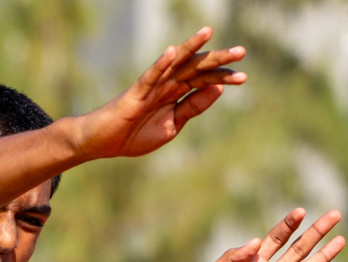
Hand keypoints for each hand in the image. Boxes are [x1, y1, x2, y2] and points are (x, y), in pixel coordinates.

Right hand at [76, 27, 245, 159]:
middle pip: (194, 67)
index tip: (243, 77)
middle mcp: (166, 84)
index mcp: (176, 93)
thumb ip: (193, 107)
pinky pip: (149, 76)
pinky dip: (160, 64)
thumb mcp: (173, 125)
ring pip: (173, 64)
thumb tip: (217, 88)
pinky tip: (171, 52)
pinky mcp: (135, 93)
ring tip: (208, 32)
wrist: (104, 144)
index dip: (223, 78)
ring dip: (190, 48)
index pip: (203, 80)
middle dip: (217, 60)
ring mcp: (150, 86)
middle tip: (241, 52)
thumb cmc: (135, 134)